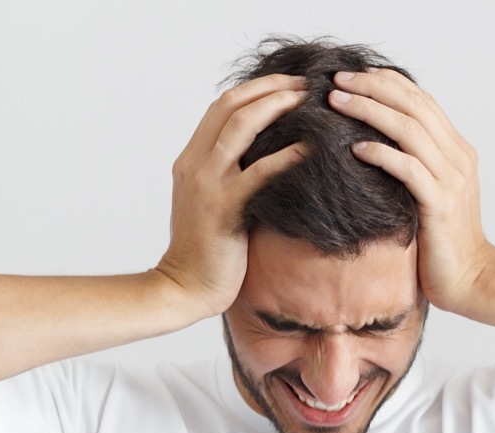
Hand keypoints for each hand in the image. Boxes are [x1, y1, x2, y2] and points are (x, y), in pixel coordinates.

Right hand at [156, 74, 307, 316]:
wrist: (185, 287)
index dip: (256, 89)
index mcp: (191, 160)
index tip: (287, 84)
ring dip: (276, 106)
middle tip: (304, 83)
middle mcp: (195, 164)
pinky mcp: (224, 208)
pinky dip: (286, 155)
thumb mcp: (211, 203)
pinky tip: (310, 149)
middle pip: (230, 105)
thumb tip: (266, 160)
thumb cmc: (206, 252)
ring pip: (241, 126)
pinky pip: (259, 172)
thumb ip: (229, 178)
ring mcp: (207, 184)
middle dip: (269, 87)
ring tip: (307, 101)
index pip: (221, 107)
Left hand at [328, 69, 494, 316]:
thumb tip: (376, 146)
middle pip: (414, 105)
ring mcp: (452, 180)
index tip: (356, 74)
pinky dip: (381, 153)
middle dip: (373, 87)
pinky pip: (408, 168)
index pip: (422, 101)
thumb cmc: (444, 243)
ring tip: (337, 102)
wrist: (472, 280)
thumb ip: (415, 167)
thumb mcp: (431, 195)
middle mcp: (458, 158)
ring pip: (409, 129)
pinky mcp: (440, 204)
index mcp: (457, 151)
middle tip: (337, 79)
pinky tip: (355, 147)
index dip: (388, 82)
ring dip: (370, 110)